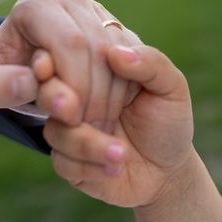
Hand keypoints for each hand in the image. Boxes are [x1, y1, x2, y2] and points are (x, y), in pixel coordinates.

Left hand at [0, 0, 140, 127]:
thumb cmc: (3, 74)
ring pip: (117, 52)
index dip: (75, 83)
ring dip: (111, 94)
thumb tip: (27, 83)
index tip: (70, 119)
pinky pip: (130, 56)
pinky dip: (122, 88)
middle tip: (87, 128)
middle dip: (94, 93)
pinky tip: (107, 112)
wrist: (21, 64)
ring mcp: (95, 8)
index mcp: (36, 5)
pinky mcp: (114, 24)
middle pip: (96, 47)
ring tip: (95, 125)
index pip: (70, 42)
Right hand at [43, 45, 193, 207]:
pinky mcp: (66, 157)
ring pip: (55, 128)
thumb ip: (151, 64)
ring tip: (122, 154)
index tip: (59, 68)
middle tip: (93, 117)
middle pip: (49, 88)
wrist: (167, 170)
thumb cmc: (169, 120)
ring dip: (88, 143)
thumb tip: (115, 51)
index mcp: (98, 66)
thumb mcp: (172, 87)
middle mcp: (77, 93)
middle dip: (64, 102)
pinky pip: (62, 159)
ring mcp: (69, 125)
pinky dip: (90, 165)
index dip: (60, 60)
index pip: (69, 53)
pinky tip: (114, 168)